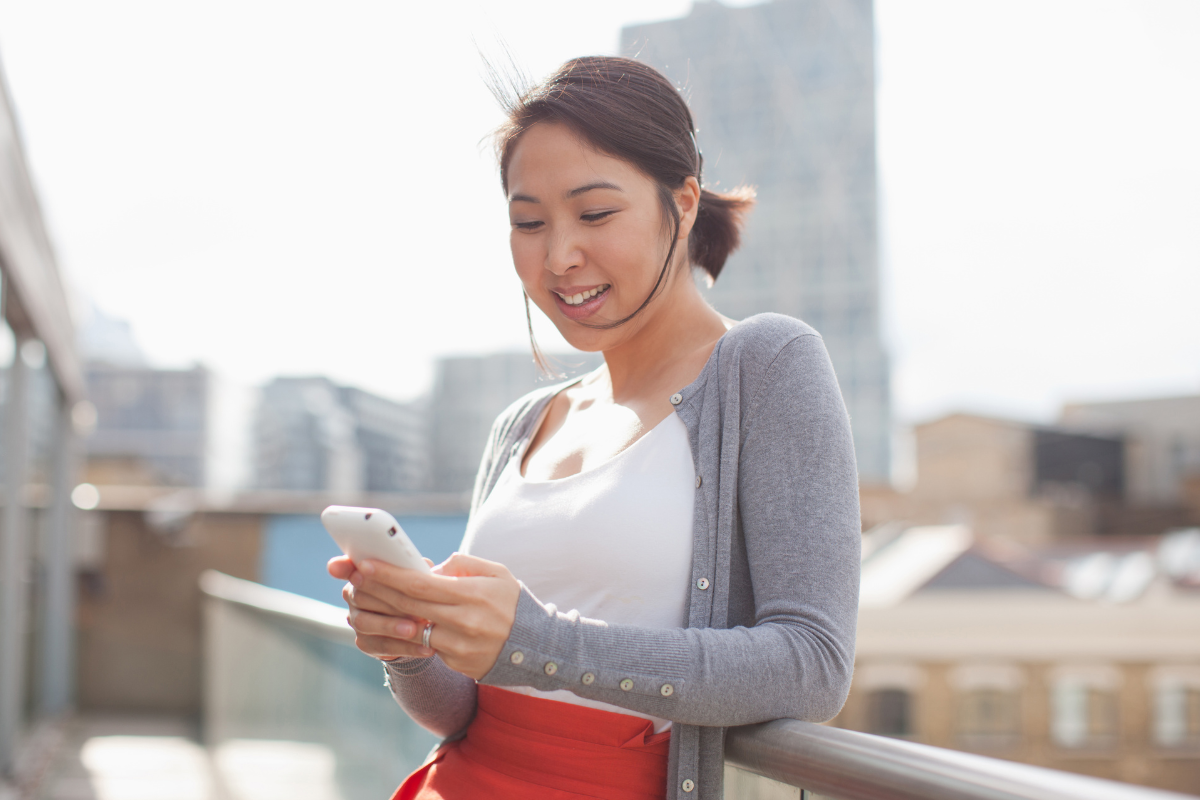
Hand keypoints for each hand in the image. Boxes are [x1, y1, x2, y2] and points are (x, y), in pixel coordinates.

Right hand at [328, 555, 433, 660]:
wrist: (418, 623)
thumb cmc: (418, 590)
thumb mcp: (420, 575)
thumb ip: (418, 569)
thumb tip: (428, 568)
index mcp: (363, 573)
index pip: (346, 566)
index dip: (341, 566)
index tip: (336, 566)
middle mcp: (354, 596)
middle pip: (360, 596)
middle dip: (384, 600)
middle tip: (406, 603)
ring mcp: (357, 620)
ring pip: (366, 623)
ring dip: (391, 626)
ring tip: (414, 629)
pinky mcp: (366, 643)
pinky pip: (383, 646)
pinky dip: (406, 647)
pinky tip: (426, 648)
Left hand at [330, 553, 520, 679]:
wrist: (538, 646)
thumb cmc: (513, 602)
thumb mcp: (496, 573)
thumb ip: (461, 564)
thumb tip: (428, 568)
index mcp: (471, 595)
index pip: (420, 584)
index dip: (389, 575)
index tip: (366, 565)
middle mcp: (463, 622)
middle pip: (409, 606)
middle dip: (378, 591)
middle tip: (355, 578)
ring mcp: (459, 647)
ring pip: (413, 629)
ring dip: (388, 615)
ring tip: (369, 601)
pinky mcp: (458, 664)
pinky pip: (428, 646)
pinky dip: (412, 634)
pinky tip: (398, 623)